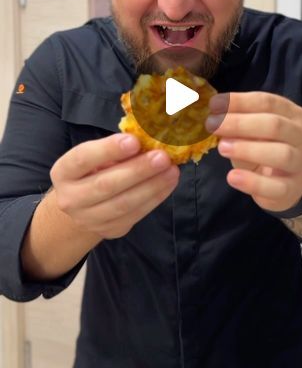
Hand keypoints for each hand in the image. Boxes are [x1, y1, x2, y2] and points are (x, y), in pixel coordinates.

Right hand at [50, 134, 178, 239]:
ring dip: (152, 186)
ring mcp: (89, 219)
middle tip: (162, 157)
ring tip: (172, 170)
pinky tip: (169, 183)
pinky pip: (136, 214)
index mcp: (63, 172)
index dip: (108, 149)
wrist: (81, 207)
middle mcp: (71, 198)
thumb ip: (114, 148)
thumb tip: (147, 137)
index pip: (83, 159)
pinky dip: (156, 198)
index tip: (134, 140)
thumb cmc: (92, 171)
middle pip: (106, 185)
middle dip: (137, 170)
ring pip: (124, 204)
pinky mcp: (110, 230)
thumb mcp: (94, 156)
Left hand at [205, 92, 301, 212]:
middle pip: (275, 125)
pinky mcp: (293, 189)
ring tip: (222, 148)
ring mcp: (301, 163)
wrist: (286, 183)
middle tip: (213, 125)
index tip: (214, 104)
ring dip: (248, 150)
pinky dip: (253, 182)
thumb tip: (214, 118)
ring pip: (281, 154)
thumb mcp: (251, 132)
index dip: (240, 102)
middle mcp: (301, 135)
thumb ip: (237, 124)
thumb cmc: (265, 149)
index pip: (267, 102)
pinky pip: (276, 187)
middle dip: (240, 123)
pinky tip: (232, 177)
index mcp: (291, 114)